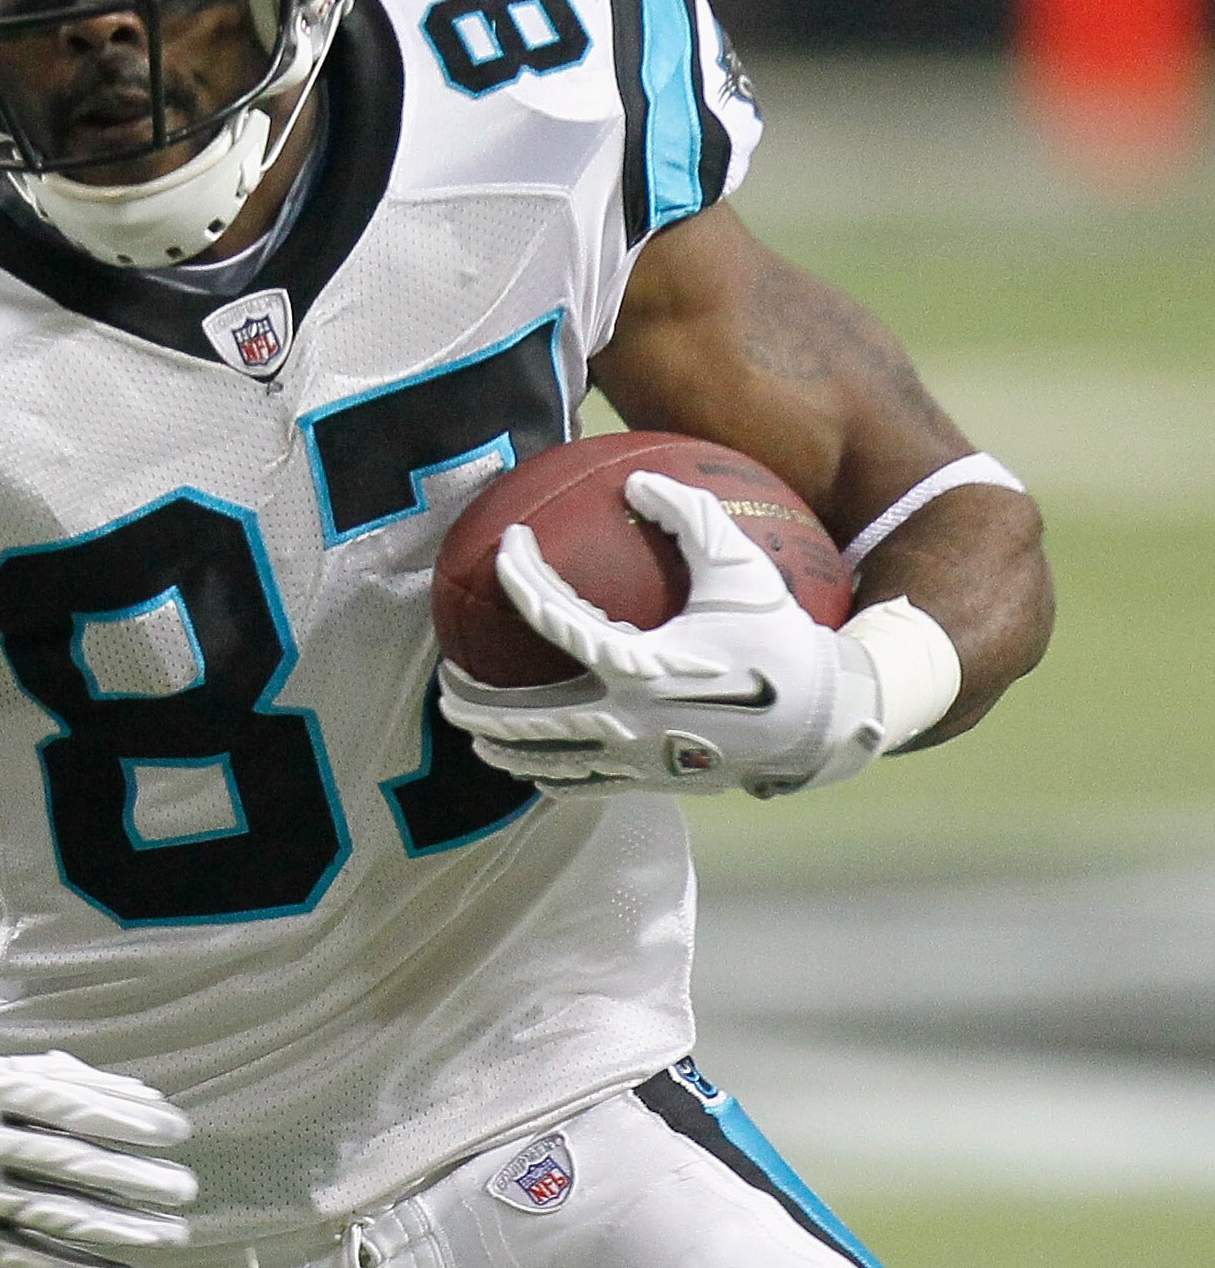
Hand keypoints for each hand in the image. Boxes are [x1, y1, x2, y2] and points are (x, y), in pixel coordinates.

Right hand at [0, 1050, 196, 1267]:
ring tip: (169, 1234)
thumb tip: (147, 1097)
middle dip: (132, 1178)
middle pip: (67, 1165)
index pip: (70, 1107)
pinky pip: (30, 1259)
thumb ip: (78, 1083)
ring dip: (118, 1229)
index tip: (177, 1131)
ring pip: (53, 1217)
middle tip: (184, 1188)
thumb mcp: (14, 1074)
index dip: (126, 1119)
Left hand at [436, 471, 885, 797]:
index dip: (522, 576)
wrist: (822, 722)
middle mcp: (628, 720)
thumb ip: (690, 516)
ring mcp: (634, 759)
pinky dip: (541, 774)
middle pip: (525, 718)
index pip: (555, 618)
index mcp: (642, 664)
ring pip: (543, 762)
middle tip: (445, 679)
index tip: (506, 547)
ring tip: (468, 730)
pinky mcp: (648, 783)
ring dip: (497, 746)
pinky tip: (526, 759)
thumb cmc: (780, 639)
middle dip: (474, 703)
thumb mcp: (742, 569)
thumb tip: (637, 480)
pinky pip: (577, 787)